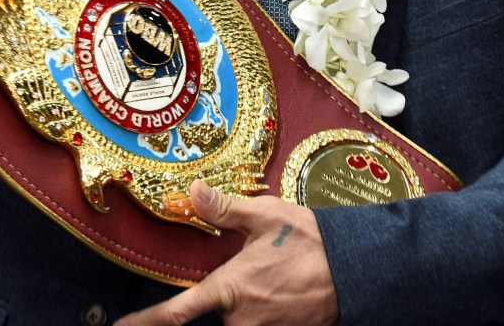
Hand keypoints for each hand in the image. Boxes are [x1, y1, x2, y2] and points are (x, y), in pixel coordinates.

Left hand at [115, 180, 337, 325]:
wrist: (355, 269)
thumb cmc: (310, 240)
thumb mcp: (266, 215)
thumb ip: (226, 209)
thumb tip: (194, 191)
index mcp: (232, 287)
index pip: (179, 312)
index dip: (147, 323)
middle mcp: (243, 318)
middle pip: (217, 316)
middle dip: (229, 295)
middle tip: (262, 270)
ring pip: (240, 321)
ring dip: (251, 302)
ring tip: (278, 278)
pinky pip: (262, 324)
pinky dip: (268, 311)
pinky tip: (286, 290)